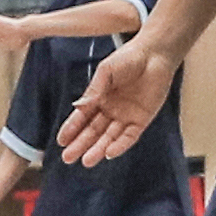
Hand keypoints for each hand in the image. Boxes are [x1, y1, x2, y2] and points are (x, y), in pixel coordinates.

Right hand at [58, 43, 176, 165]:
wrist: (154, 54)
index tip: (61, 141)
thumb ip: (94, 90)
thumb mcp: (106, 72)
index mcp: (99, 97)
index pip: (82, 117)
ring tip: (86, 161)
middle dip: (81, 144)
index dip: (72, 129)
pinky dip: (120, 145)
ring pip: (110, 137)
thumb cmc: (128, 58)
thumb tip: (78, 107)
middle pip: (93, 131)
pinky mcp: (142, 119)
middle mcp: (111, 109)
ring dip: (98, 149)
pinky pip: (129, 136)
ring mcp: (126, 116)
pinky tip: (109, 153)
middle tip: (67, 158)